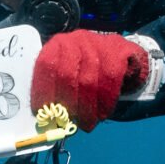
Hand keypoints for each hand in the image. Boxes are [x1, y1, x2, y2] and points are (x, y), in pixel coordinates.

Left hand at [30, 31, 148, 131]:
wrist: (121, 54)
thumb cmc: (89, 69)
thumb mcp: (71, 75)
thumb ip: (58, 91)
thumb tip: (47, 117)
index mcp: (58, 44)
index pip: (46, 64)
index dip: (43, 90)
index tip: (44, 112)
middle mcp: (76, 39)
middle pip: (67, 74)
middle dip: (67, 104)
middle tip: (69, 123)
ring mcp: (98, 42)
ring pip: (88, 80)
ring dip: (86, 108)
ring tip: (86, 124)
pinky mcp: (118, 50)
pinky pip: (109, 80)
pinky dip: (104, 101)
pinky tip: (102, 114)